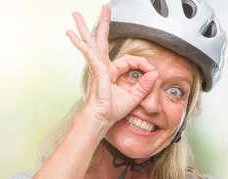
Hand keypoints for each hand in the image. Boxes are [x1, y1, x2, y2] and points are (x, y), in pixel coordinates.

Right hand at [66, 5, 158, 125]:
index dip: (143, 63)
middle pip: (102, 40)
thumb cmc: (113, 110)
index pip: (130, 59)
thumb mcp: (135, 96)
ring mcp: (97, 67)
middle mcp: (103, 66)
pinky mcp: (95, 70)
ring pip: (92, 42)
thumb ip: (145, 85)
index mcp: (113, 71)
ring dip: (84, 28)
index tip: (151, 71)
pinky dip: (82, 45)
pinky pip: (90, 54)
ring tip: (75, 15)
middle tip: (104, 8)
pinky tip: (72, 36)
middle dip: (104, 23)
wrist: (102, 118)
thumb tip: (155, 73)